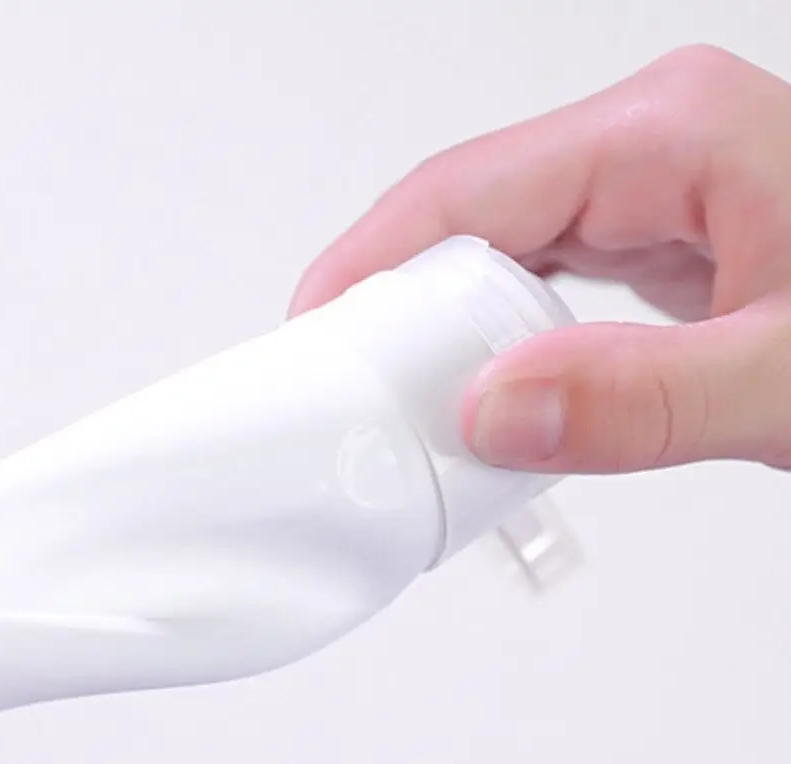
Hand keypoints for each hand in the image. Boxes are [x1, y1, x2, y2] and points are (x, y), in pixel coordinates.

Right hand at [291, 45, 790, 473]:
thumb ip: (644, 401)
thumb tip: (496, 411)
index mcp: (669, 135)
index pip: (467, 191)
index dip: (369, 267)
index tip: (311, 341)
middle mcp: (650, 144)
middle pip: (464, 215)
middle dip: (395, 307)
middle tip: (356, 399)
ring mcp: (650, 187)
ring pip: (494, 249)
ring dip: (443, 329)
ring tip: (409, 405)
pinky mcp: (653, 237)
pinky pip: (536, 277)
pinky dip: (496, 338)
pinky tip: (485, 389)